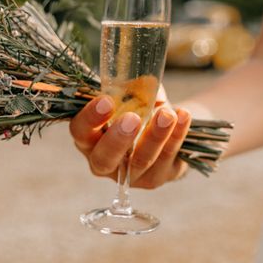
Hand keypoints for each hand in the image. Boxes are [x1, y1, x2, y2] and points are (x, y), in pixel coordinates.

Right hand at [69, 95, 191, 188]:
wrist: (166, 128)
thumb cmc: (139, 108)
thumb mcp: (132, 95)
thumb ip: (133, 88)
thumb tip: (147, 85)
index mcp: (89, 138)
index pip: (80, 132)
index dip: (90, 118)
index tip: (106, 101)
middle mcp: (106, 162)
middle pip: (104, 159)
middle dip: (118, 139)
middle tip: (132, 119)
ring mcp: (132, 175)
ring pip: (141, 160)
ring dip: (154, 136)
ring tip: (167, 115)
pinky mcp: (157, 177)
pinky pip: (167, 158)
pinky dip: (176, 136)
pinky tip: (182, 116)